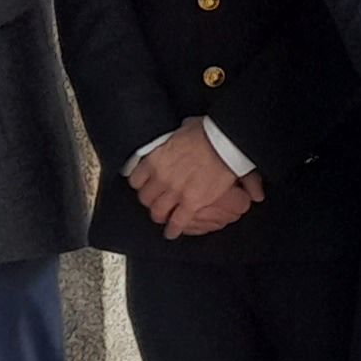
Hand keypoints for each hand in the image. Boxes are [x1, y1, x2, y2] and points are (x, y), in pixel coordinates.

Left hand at [129, 119, 255, 237]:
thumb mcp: (187, 127)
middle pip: (146, 198)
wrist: (224, 144)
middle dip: (149, 202)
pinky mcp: (191, 202)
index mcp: (155, 159)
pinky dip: (174, 229)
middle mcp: (161, 177)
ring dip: (160, 216)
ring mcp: (175, 192)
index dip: (140, 185)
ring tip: (163, 218)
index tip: (144, 186)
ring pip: (158, 211)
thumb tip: (185, 127)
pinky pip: (177, 221)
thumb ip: (181, 132)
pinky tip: (172, 233)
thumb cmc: (208, 133)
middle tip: (154, 203)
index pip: (136, 179)